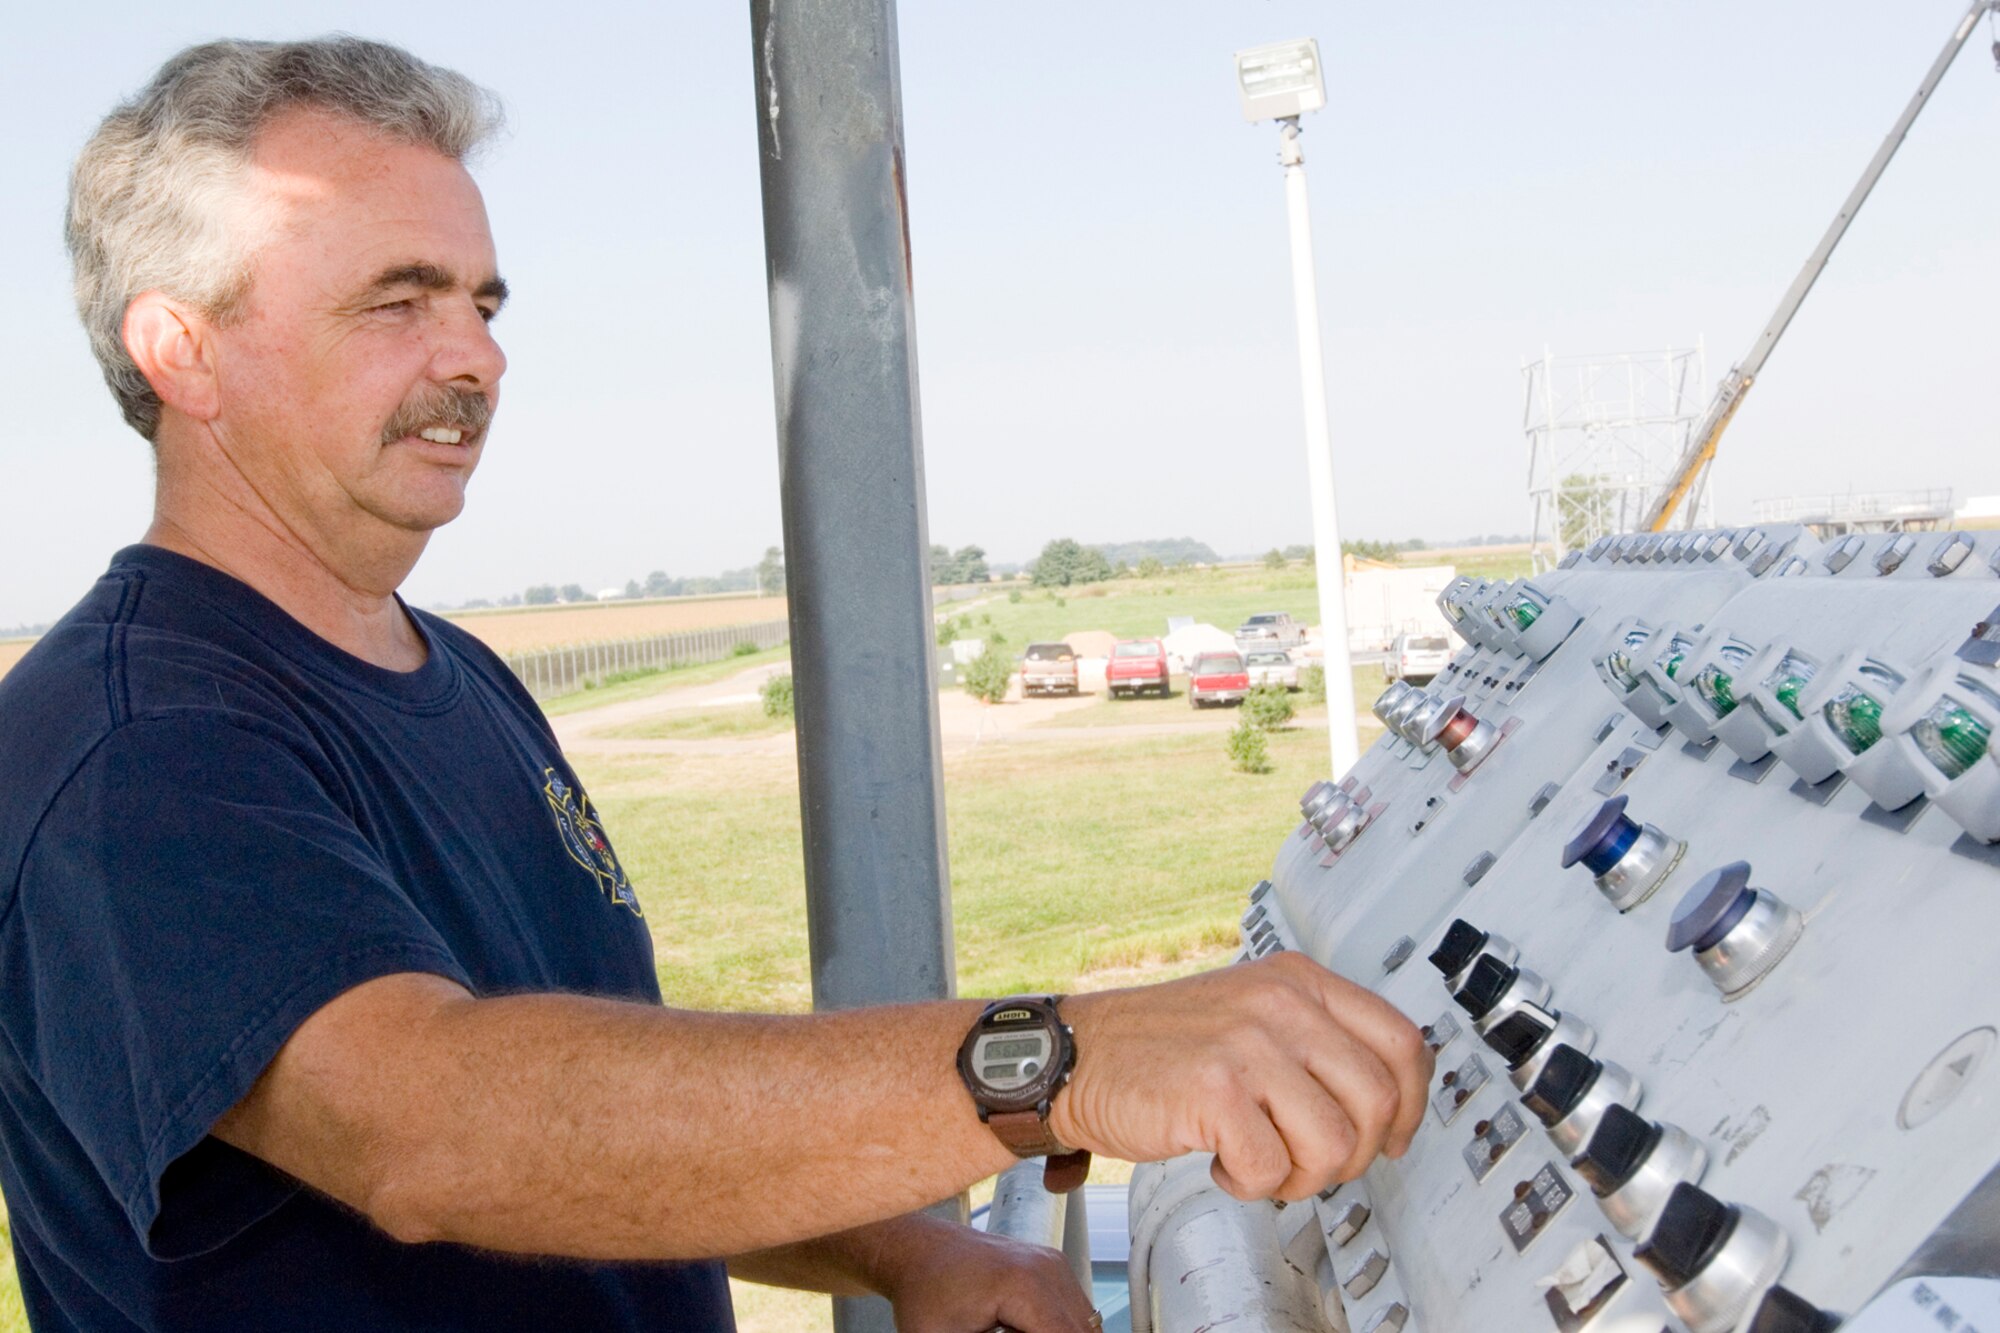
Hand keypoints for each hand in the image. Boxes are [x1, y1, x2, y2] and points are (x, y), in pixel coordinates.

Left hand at [871, 1216, 1096, 1332]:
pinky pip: (1073, 1309)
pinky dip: (1056, 1328)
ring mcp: (1053, 1262)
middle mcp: (1047, 1268)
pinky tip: (1017, 1328)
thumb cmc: (924, 1298)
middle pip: (1083, 1332)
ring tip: (1008, 1332)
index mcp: (1024, 1286)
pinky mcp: (1052, 1264)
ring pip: (1084, 1323)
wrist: (917, 1250)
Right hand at [1049, 952, 1431, 1201]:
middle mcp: (1281, 1005)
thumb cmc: (1162, 1043)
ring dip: (1301, 1176)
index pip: (1402, 1042)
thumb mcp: (1252, 1011)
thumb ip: (1315, 1037)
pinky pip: (1272, 1169)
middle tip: (1311, 1161)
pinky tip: (1224, 1163)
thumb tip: (1385, 1097)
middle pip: (1378, 1101)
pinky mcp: (1216, 1090)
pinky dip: (1250, 1184)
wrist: (1078, 1054)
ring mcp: (1250, 1045)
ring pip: (1334, 1144)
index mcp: (1299, 981)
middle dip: (1352, 1154)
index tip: (1392, 1136)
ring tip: (1263, 1163)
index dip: (1410, 1105)